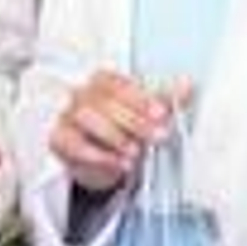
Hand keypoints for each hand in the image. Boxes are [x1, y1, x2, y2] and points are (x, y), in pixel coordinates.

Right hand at [48, 70, 175, 194]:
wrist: (100, 159)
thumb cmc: (123, 129)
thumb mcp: (146, 115)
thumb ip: (165, 100)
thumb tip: (187, 84)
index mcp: (104, 82)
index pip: (120, 85)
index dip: (141, 99)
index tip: (161, 114)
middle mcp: (82, 94)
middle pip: (106, 102)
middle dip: (135, 121)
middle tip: (158, 137)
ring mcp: (68, 116)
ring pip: (88, 119)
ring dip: (116, 137)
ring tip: (136, 153)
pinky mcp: (59, 140)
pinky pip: (74, 144)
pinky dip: (98, 155)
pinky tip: (119, 164)